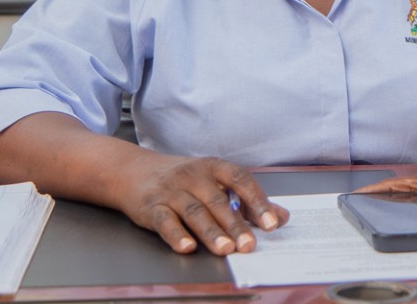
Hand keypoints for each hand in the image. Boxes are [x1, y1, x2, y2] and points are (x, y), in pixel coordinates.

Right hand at [114, 151, 289, 254]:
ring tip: (226, 250)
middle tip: (250, 245)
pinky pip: (165, 221)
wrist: (134, 171)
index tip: (272, 222)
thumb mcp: (215, 183)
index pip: (241, 180)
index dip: (257, 201)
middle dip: (236, 225)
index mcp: (214, 167)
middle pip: (218, 201)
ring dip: (211, 232)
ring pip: (195, 212)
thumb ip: (248, 202)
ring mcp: (172, 190)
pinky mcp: (151, 207)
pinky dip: (176, 235)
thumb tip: (282, 217)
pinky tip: (187, 247)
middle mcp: (194, 176)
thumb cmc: (184, 180)